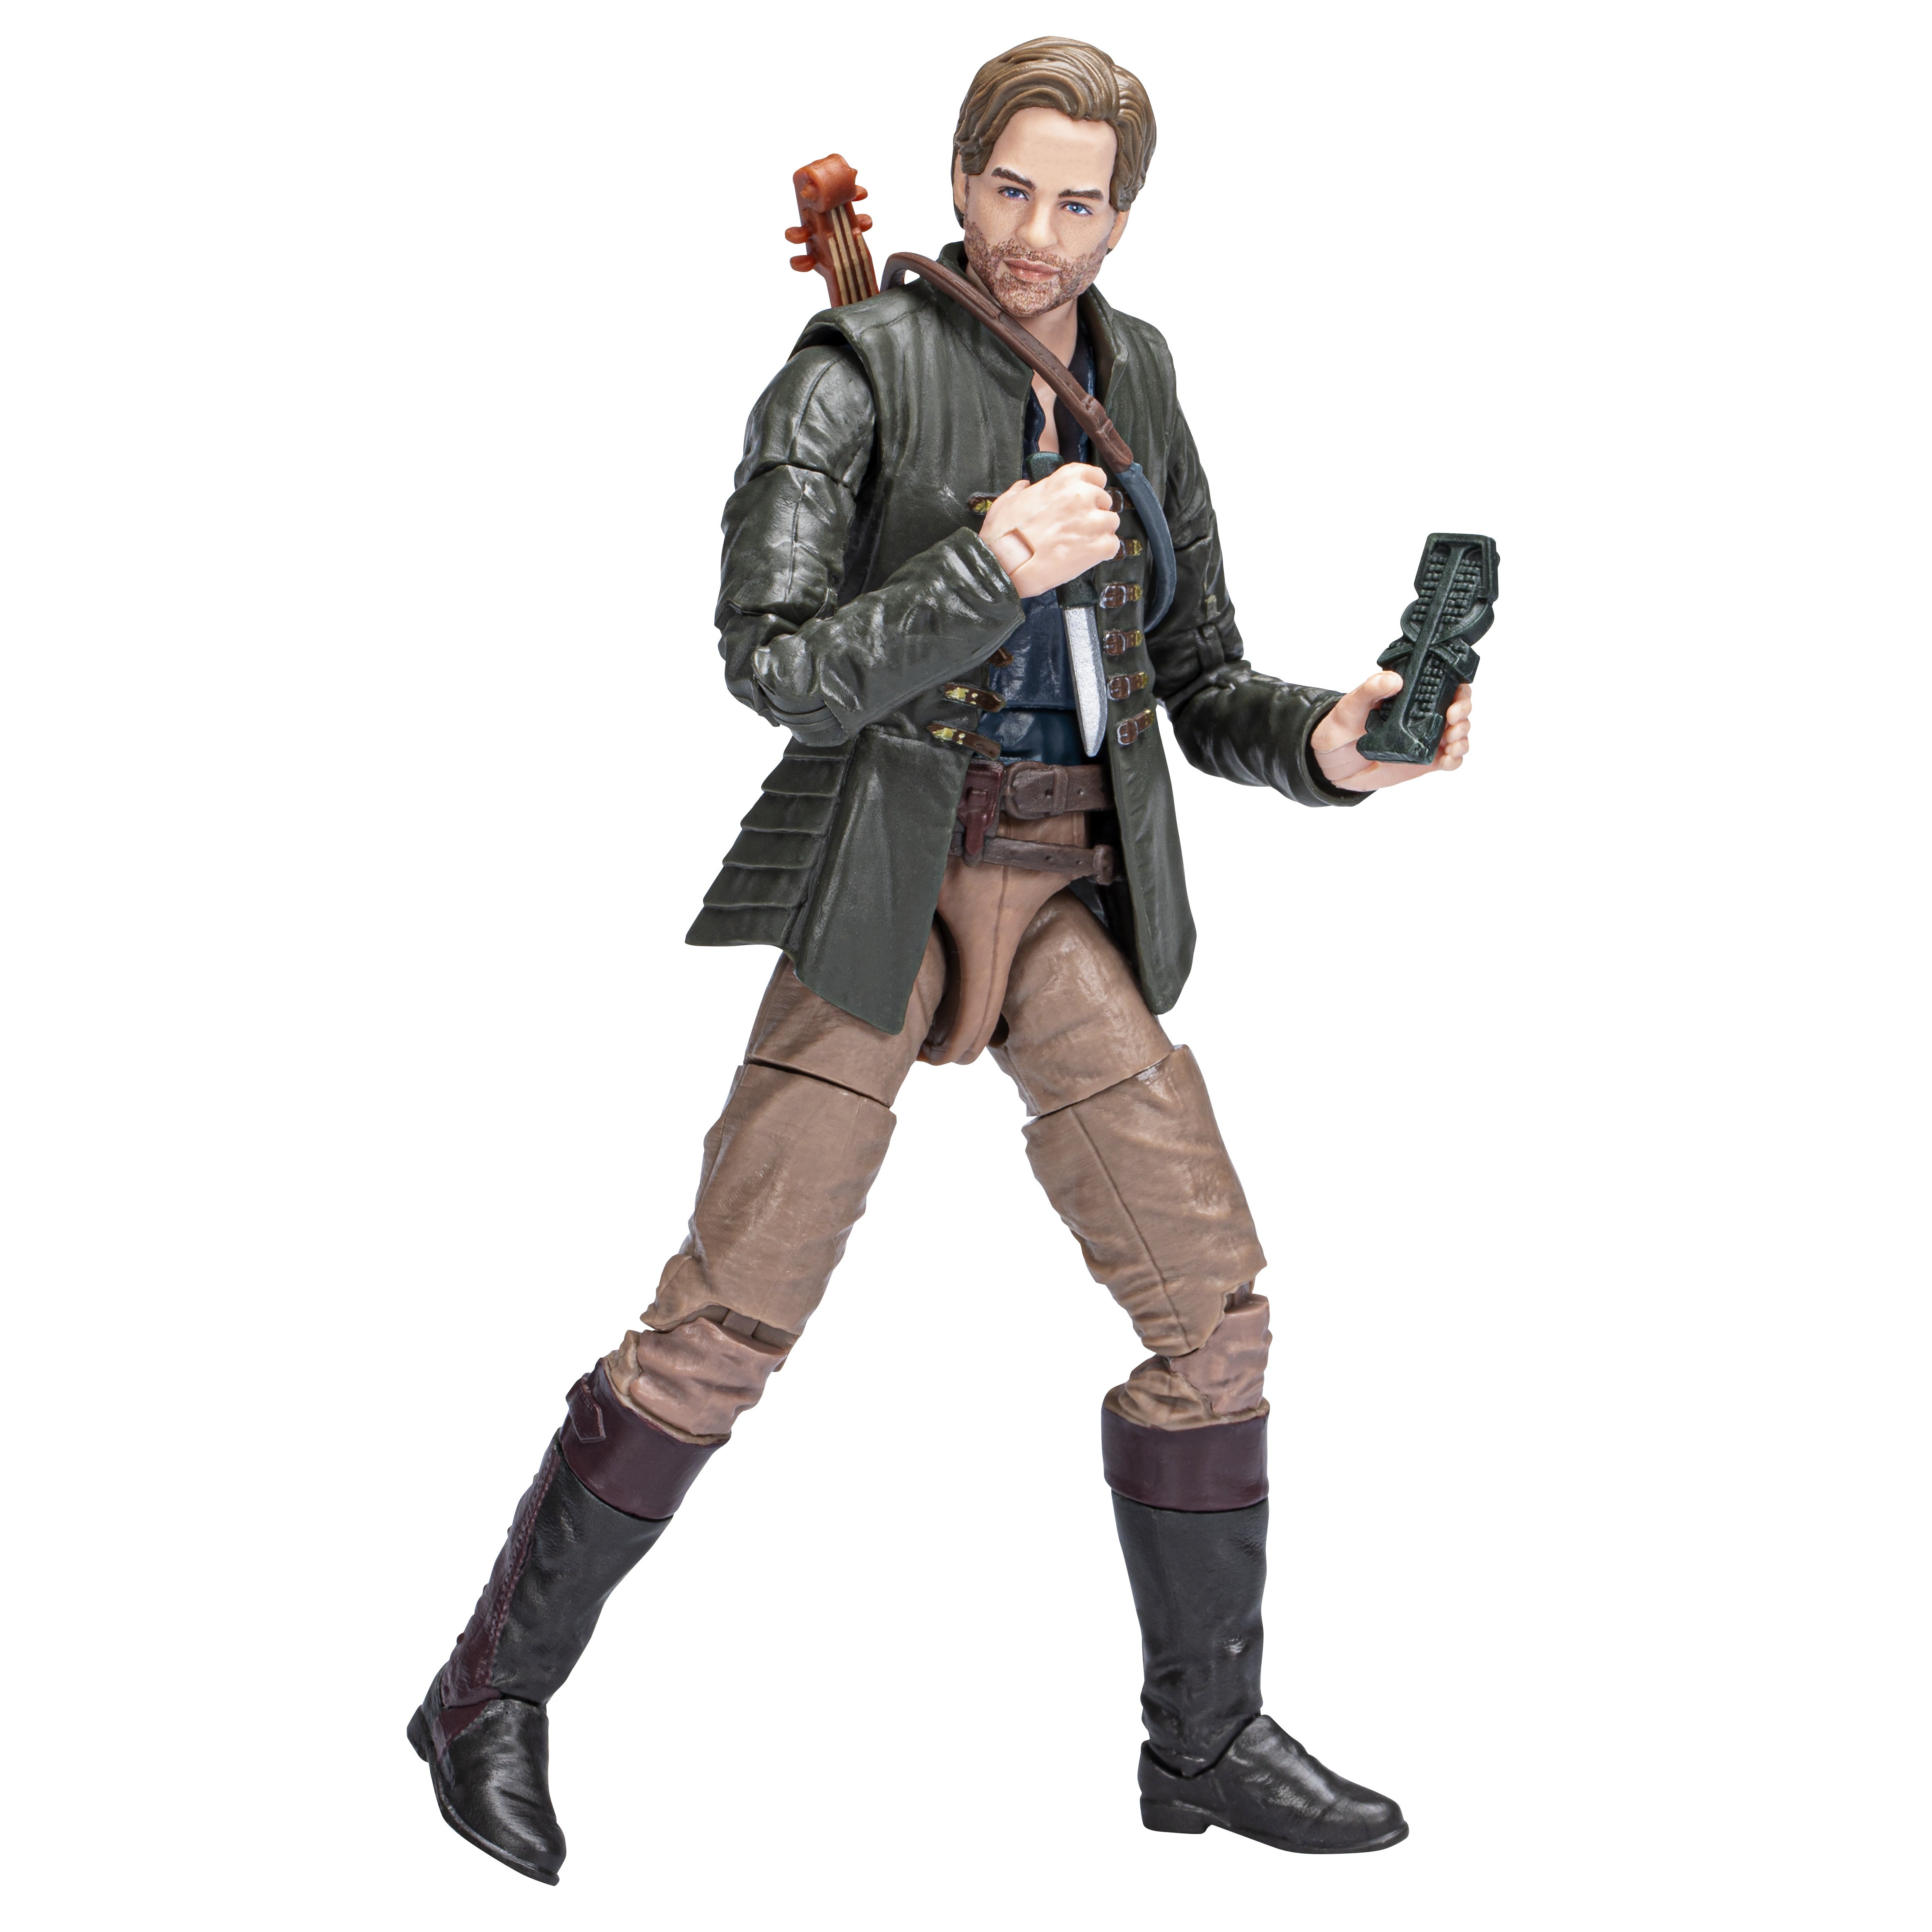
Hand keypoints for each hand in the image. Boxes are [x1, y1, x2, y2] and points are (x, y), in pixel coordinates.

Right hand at [976, 464, 1118, 597]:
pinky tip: (1085, 557)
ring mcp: (1094, 521)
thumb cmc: (1004, 533)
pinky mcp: (1099, 547)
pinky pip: (1113, 546)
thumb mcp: (1008, 500)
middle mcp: (1083, 495)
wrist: (1005, 564)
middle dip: (1093, 513)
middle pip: (1104, 501)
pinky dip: (1102, 552)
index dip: (1092, 490)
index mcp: (1066, 479)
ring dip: (1100, 533)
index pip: (1096, 477)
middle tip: (1076, 528)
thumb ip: (1022, 490)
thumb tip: (1025, 486)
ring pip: (1111, 523)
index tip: (1085, 501)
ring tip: (1080, 545)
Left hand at [1312, 672, 1473, 791]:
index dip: (1459, 690)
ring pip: (1459, 734)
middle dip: (1463, 714)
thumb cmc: (1345, 723)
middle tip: (1452, 721)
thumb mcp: (1354, 702)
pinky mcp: (1425, 758)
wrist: (1334, 755)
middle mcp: (1425, 713)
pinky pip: (1449, 759)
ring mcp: (1427, 736)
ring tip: (1450, 743)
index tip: (1453, 700)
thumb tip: (1394, 679)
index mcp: (1413, 694)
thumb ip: (1372, 688)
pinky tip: (1447, 759)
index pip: (1447, 685)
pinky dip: (1455, 760)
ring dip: (1462, 738)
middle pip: (1459, 709)